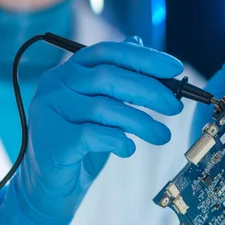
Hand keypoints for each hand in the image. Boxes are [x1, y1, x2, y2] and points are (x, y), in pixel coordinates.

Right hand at [0, 38, 183, 224]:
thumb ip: (118, 75)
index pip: (108, 51)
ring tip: (162, 135)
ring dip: (141, 122)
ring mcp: (50, 110)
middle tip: (174, 107)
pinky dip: (118, 141)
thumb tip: (139, 42)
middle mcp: (56, 83)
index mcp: (71, 68)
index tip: (175, 68)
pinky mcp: (53, 139)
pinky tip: (129, 148)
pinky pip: (93, 135)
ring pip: (103, 108)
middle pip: (108, 77)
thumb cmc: (82, 139)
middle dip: (149, 91)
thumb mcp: (103, 103)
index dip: (144, 58)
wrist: (52, 183)